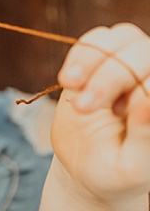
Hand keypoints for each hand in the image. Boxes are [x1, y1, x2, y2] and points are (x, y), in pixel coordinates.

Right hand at [53, 23, 149, 202]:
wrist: (87, 169)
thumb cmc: (117, 173)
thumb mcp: (134, 166)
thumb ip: (147, 136)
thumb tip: (148, 101)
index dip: (140, 85)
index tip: (118, 114)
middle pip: (142, 51)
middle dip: (110, 75)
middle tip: (82, 108)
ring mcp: (131, 66)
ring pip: (122, 37)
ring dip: (93, 58)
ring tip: (71, 84)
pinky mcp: (102, 61)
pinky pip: (96, 39)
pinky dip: (80, 55)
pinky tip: (69, 80)